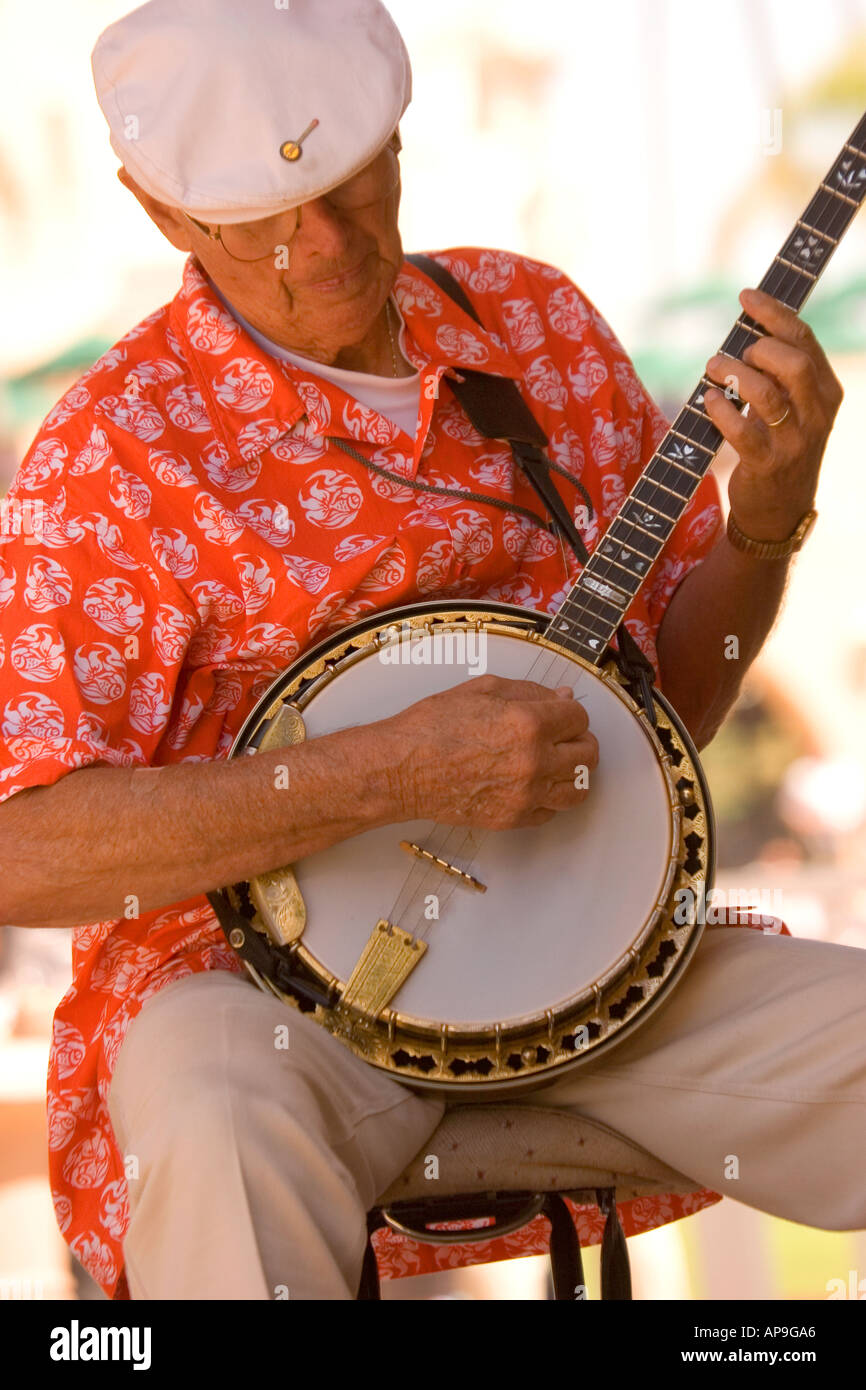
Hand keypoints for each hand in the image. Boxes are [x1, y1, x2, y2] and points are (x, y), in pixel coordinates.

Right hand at [382, 673, 598, 829]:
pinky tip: (535, 784)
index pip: (579, 717)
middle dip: (579, 740)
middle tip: (564, 736)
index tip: (561, 713)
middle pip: (588, 754)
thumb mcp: (482, 690)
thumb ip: (529, 691)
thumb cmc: (432, 728)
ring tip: (558, 763)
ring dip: (574, 773)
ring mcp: (526, 794)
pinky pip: (551, 812)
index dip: (571, 712)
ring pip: (579, 789)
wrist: (401, 769)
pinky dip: (549, 797)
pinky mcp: (514, 818)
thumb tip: (560, 697)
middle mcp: (534, 761)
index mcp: (529, 723)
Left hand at [703, 287, 843, 541]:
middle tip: (736, 353)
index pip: (805, 340)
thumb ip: (780, 372)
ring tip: (713, 367)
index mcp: (826, 391)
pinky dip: (721, 410)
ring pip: (767, 394)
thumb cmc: (779, 446)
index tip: (746, 296)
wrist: (779, 509)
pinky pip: (743, 431)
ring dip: (733, 374)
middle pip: (793, 362)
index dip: (774, 313)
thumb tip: (748, 327)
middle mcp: (817, 414)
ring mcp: (795, 441)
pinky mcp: (768, 464)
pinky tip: (708, 400)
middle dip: (759, 348)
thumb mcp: (793, 407)